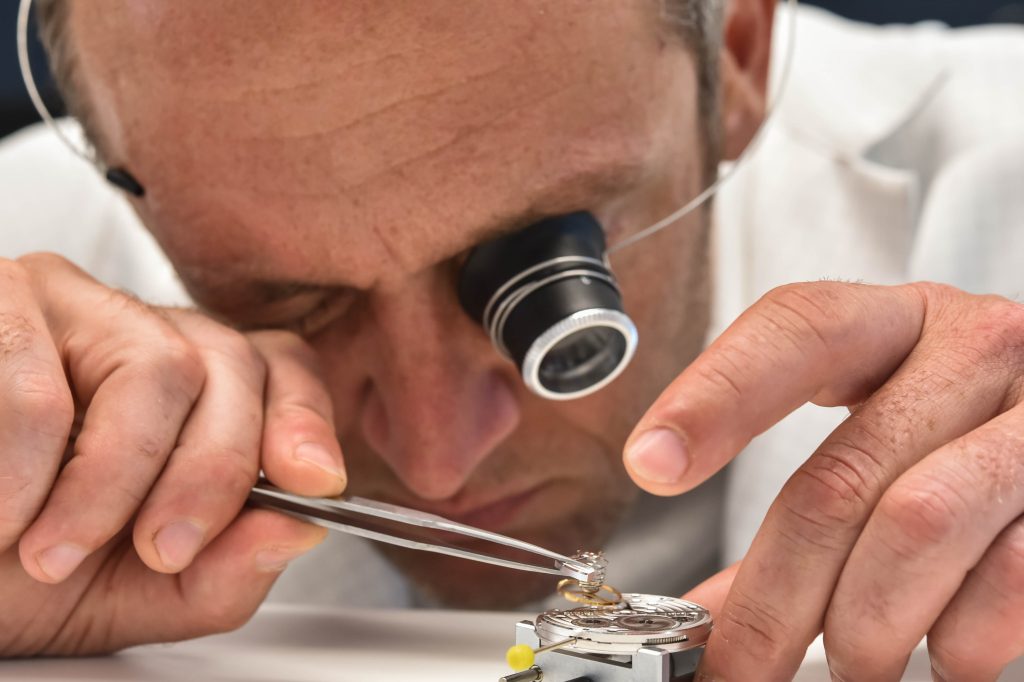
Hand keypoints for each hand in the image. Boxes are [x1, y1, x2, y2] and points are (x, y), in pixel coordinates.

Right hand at [0, 253, 345, 655]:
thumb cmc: (10, 571)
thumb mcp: (128, 591)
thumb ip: (220, 570)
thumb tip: (297, 527)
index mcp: (182, 390)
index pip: (276, 367)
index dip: (304, 420)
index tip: (313, 480)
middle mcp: (133, 332)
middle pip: (228, 365)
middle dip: (209, 476)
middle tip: (161, 551)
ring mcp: (64, 305)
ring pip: (155, 368)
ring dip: (109, 486)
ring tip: (49, 547)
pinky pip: (40, 380)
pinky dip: (22, 470)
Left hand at [624, 282, 1023, 680]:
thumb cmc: (955, 427)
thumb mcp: (875, 432)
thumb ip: (797, 512)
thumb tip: (709, 611)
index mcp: (889, 322)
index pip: (792, 331)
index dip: (714, 396)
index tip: (650, 464)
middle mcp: (967, 346)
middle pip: (837, 476)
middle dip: (775, 597)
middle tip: (742, 665)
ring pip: (916, 526)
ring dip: (866, 624)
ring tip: (851, 666)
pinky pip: (1008, 573)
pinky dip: (958, 636)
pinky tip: (941, 651)